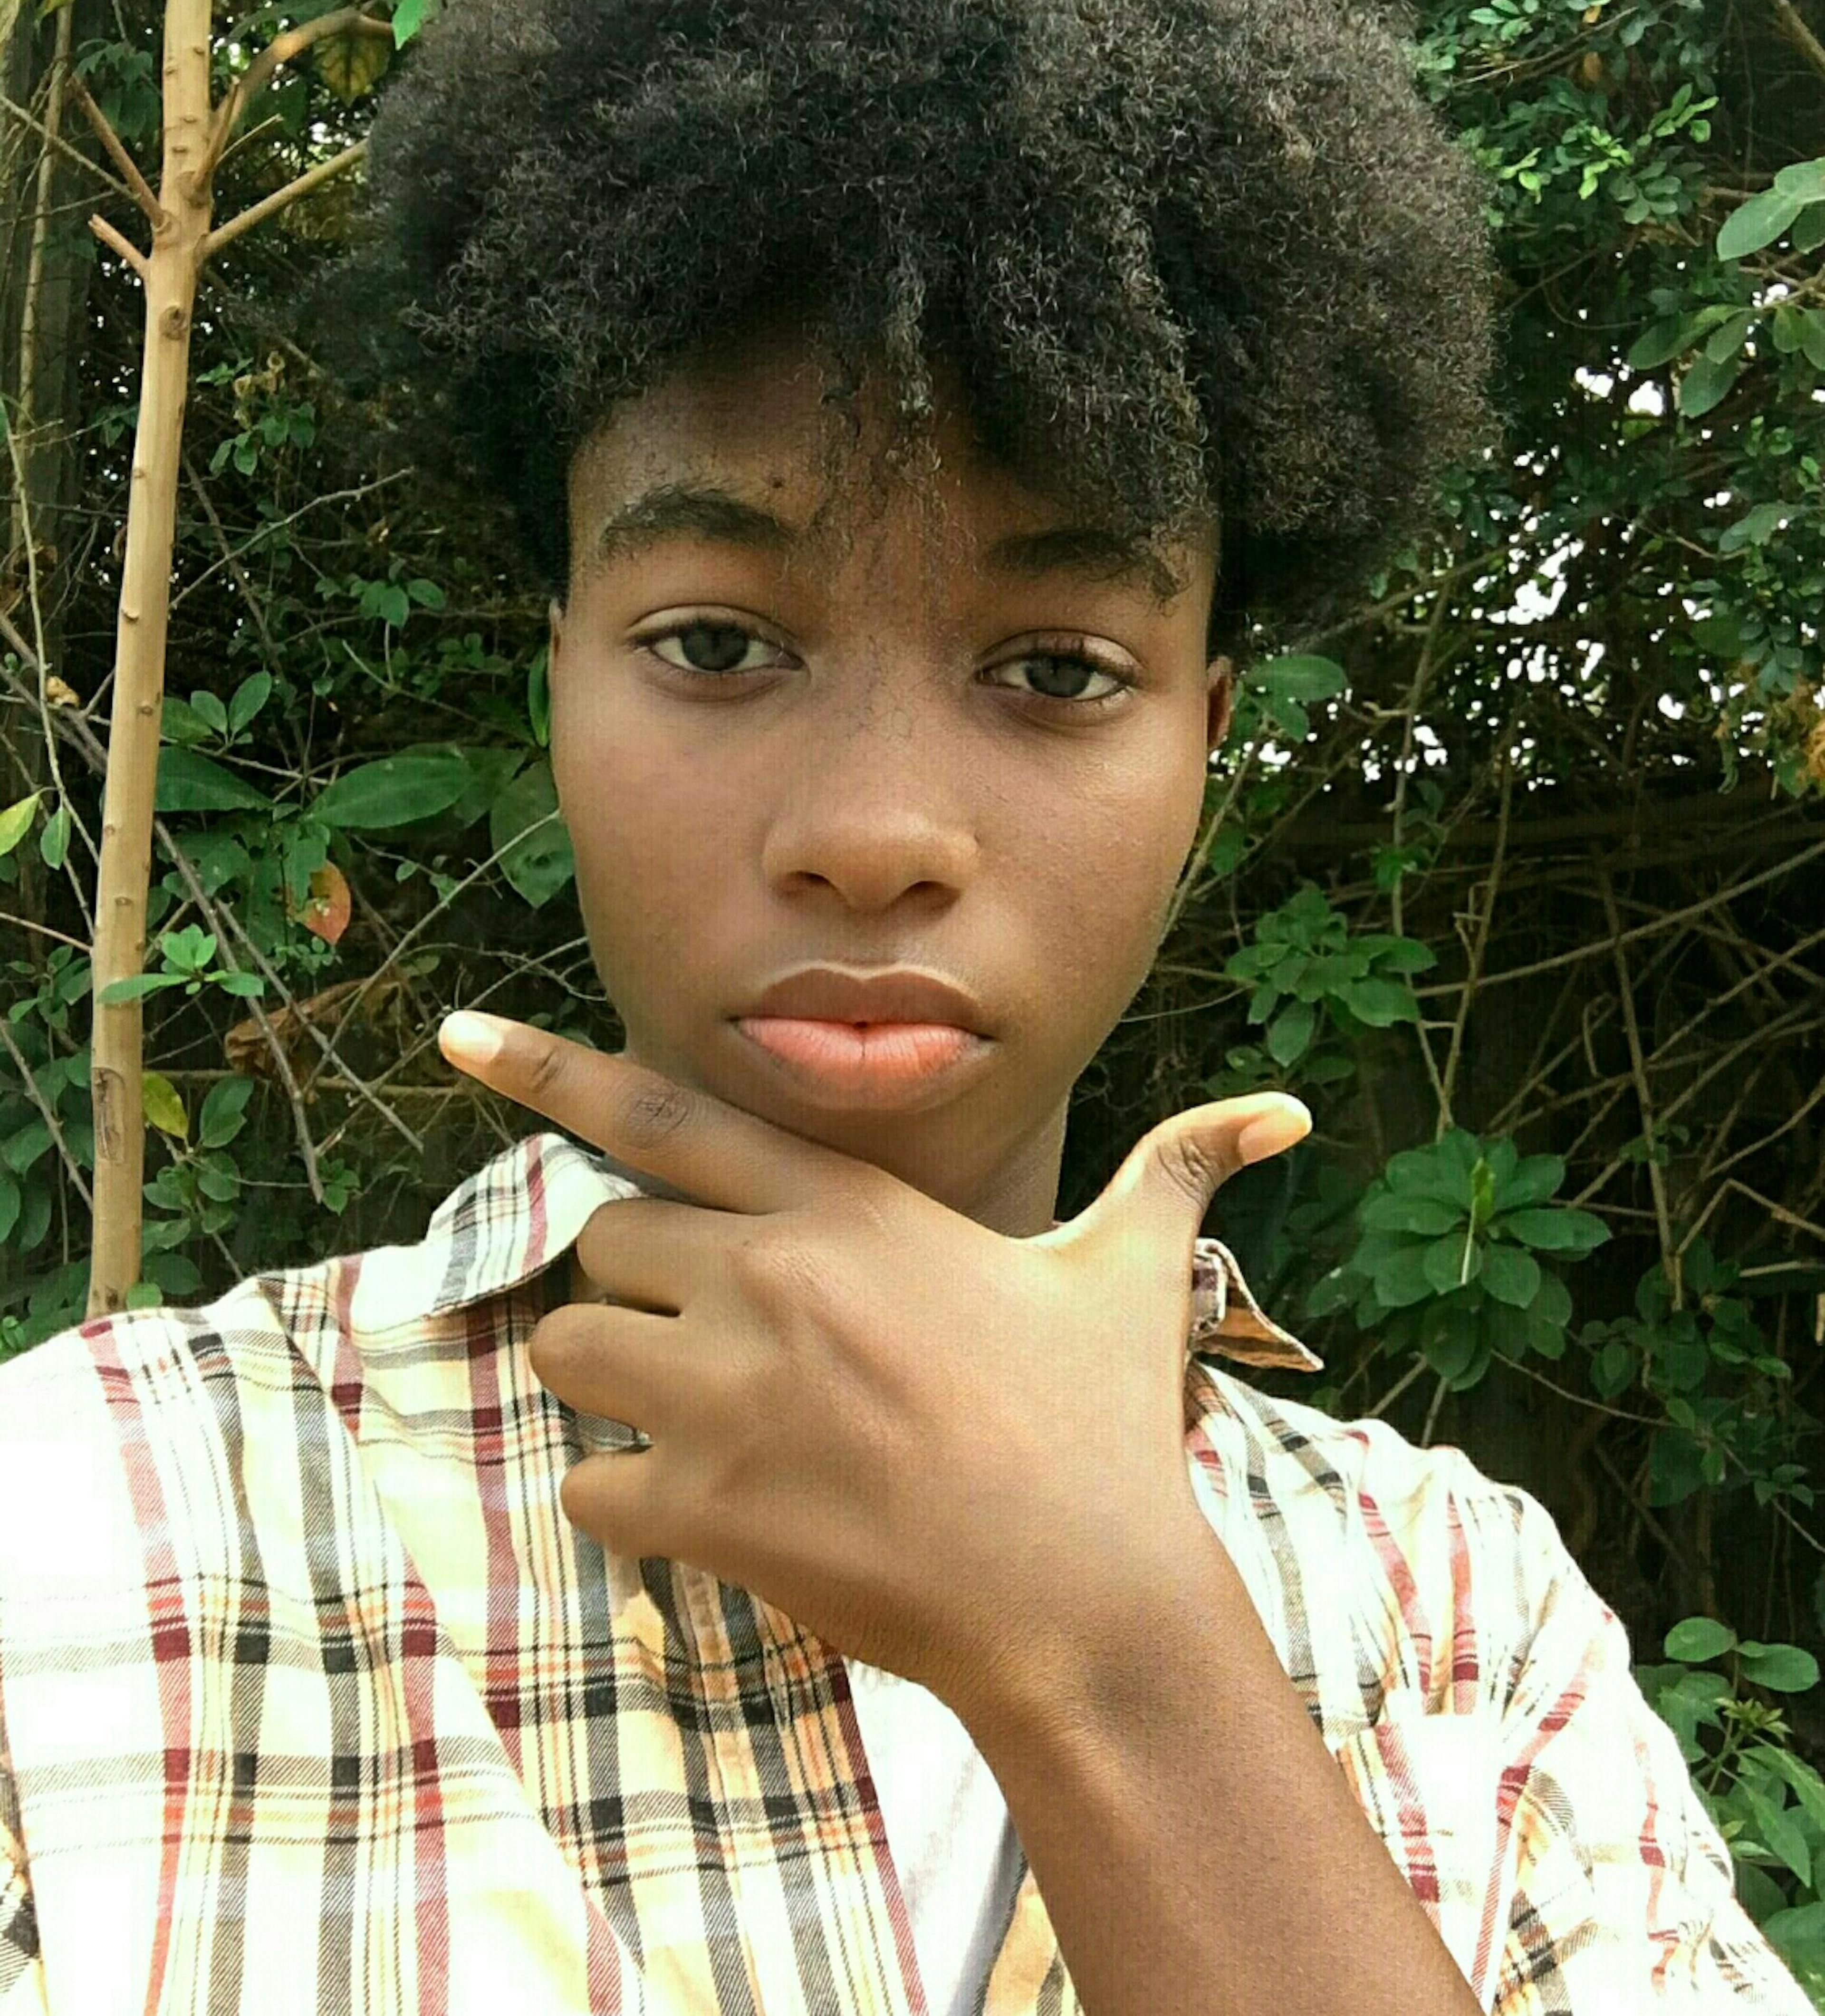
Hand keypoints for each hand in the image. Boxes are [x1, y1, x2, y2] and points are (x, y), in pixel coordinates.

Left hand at [438, 1010, 1310, 1727]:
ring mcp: (731, 1390)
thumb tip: (1277, 1113)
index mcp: (849, 1208)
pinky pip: (588, 1488)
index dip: (546, 1069)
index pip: (664, 1111)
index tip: (453, 1041)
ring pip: (572, 1352)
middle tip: (722, 1338)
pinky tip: (706, 1518)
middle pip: (606, 1238)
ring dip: (615, 1383)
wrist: (1087, 1602)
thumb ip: (1175, 1172)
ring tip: (702, 1423)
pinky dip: (625, 1505)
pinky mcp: (706, 1505)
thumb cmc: (1104, 1432)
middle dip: (640, 1284)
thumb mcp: (1130, 1280)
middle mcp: (773, 1275)